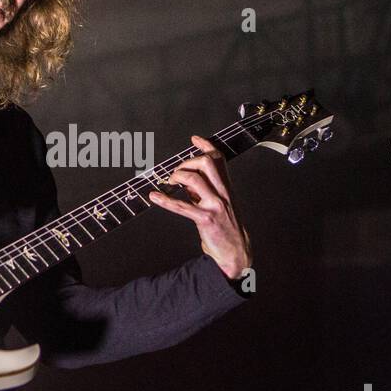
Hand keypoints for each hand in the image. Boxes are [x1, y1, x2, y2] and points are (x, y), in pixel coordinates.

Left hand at [148, 134, 252, 279]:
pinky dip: (166, 201)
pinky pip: (183, 207)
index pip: (219, 160)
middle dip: (188, 163)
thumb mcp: (219, 204)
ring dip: (177, 177)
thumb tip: (185, 179)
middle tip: (177, 173)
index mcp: (227, 188)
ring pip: (194, 179)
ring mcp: (215, 205)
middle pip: (207, 163)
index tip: (194, 139)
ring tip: (170, 182)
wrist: (236, 252)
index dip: (206, 146)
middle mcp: (223, 193)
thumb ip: (204, 191)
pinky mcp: (206, 219)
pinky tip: (155, 197)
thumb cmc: (226, 228)